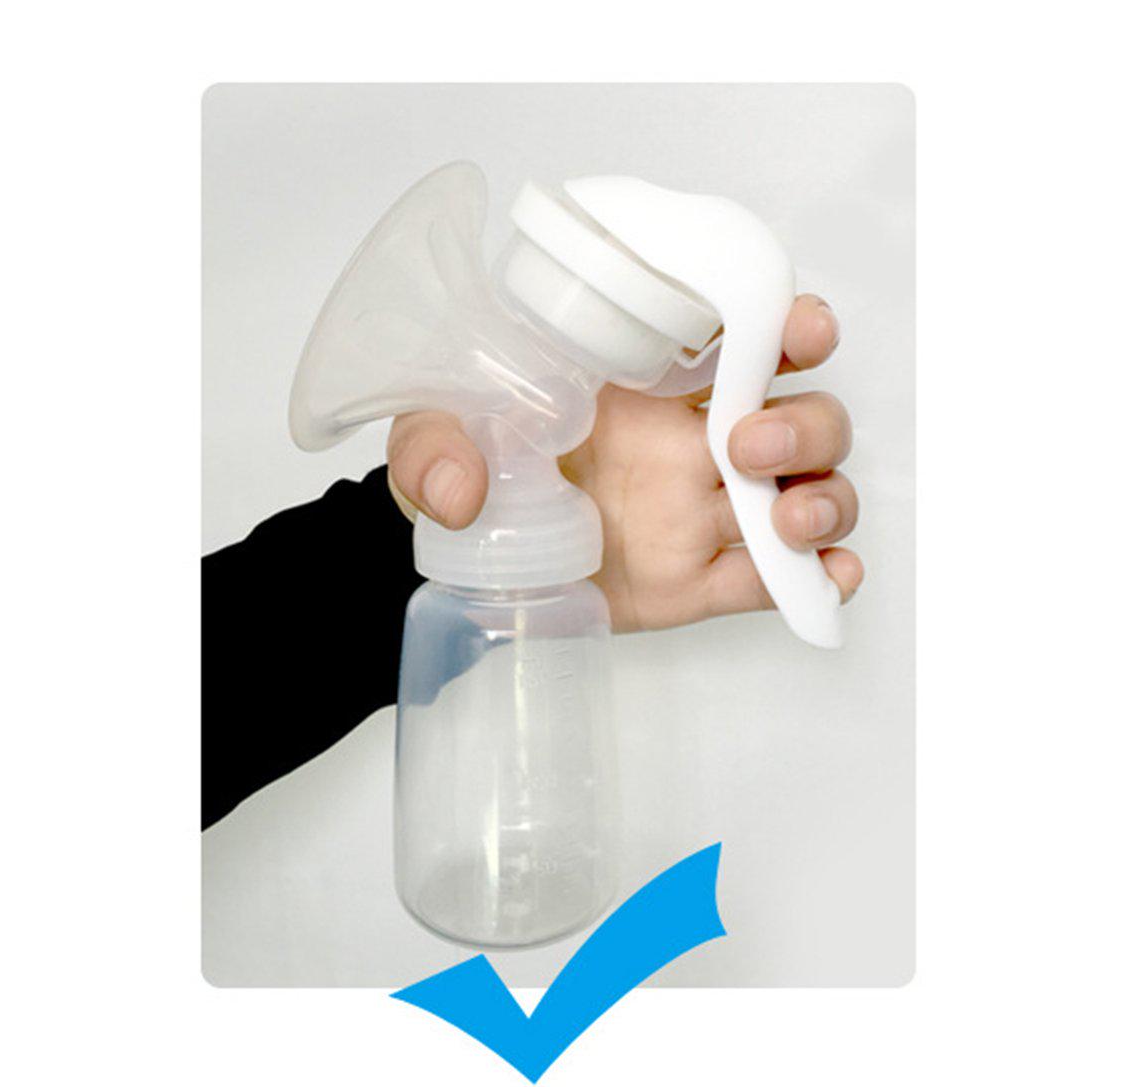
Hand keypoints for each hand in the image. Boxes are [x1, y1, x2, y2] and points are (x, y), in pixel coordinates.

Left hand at [386, 294, 861, 631]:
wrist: (458, 554)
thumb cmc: (462, 463)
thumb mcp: (432, 429)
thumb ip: (435, 444)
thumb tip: (462, 491)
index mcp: (647, 387)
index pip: (743, 341)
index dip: (793, 328)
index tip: (803, 330)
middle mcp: (690, 445)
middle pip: (800, 420)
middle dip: (805, 426)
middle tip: (746, 446)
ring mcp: (698, 515)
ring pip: (805, 495)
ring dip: (824, 500)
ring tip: (787, 521)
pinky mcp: (694, 583)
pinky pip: (771, 583)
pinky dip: (816, 580)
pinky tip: (829, 579)